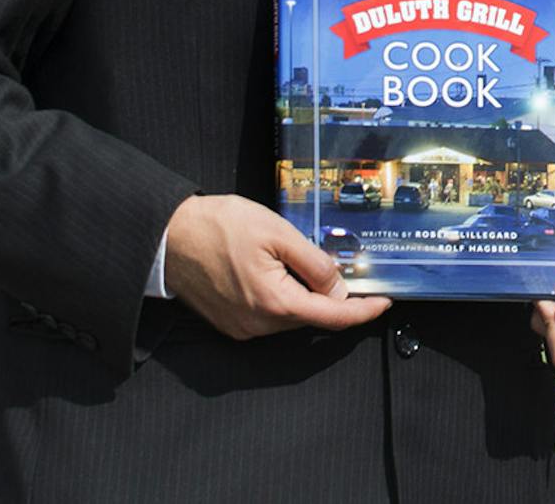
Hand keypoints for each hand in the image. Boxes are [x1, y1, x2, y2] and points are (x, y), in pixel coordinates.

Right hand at [164, 195, 391, 340]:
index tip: (383, 303)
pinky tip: (282, 272)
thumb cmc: (220, 227)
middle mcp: (258, 325)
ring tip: (305, 262)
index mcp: (274, 303)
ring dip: (306, 295)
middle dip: (332, 296)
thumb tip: (339, 288)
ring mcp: (243, 328)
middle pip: (311, 316)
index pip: (331, 316)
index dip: (362, 311)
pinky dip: (285, 297)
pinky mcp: (231, 323)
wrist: (171, 237)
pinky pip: (270, 315)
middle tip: (348, 269)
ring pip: (291, 315)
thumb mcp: (277, 233)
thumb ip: (313, 263)